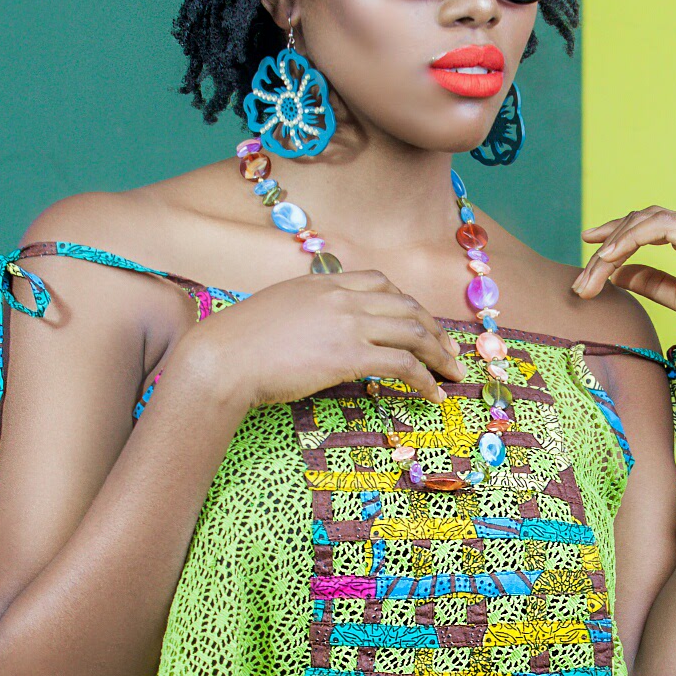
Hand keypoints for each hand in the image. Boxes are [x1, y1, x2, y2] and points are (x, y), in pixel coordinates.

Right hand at [171, 269, 469, 411]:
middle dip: (435, 330)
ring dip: (440, 355)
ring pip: (414, 332)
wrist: (222, 357)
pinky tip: (432, 394)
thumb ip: (305, 311)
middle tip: (449, 354)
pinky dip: (425, 379)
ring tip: (452, 376)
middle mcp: (341, 296)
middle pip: (407, 306)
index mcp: (323, 281)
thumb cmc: (238, 342)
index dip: (408, 303)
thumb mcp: (276, 309)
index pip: (380, 282)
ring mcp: (348, 323)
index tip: (420, 324)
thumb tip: (317, 329)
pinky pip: (403, 364)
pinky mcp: (349, 355)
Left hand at [571, 207, 675, 362]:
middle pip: (643, 221)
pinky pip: (659, 227)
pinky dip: (631, 240)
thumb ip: (655, 283)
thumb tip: (622, 274)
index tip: (590, 255)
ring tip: (593, 275)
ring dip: (614, 247)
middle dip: (608, 245)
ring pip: (647, 221)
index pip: (651, 226)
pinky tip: (611, 260)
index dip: (617, 236)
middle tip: (583, 278)